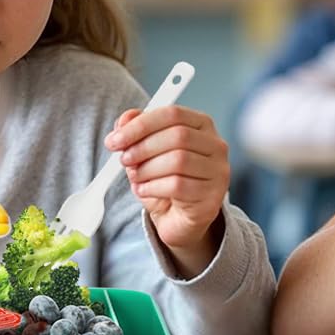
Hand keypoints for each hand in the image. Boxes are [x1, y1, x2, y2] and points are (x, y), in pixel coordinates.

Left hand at [106, 104, 229, 263]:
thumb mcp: (147, 155)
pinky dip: (153, 187)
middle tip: (124, 159)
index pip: (173, 114)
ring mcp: (218, 172)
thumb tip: (123, 121)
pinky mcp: (212, 197)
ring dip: (148, 169)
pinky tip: (145, 191)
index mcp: (202, 125)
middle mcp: (216, 146)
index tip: (115, 139)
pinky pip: (178, 186)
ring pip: (179, 161)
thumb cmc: (166, 182)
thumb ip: (136, 133)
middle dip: (143, 147)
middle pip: (178, 136)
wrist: (180, 220)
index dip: (141, 125)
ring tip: (136, 178)